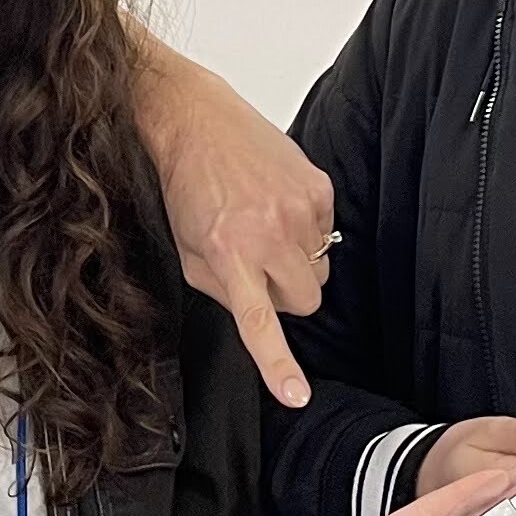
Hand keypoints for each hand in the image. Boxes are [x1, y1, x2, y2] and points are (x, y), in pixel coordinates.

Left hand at [130, 32, 334, 409]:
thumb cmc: (187, 185)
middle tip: (259, 268)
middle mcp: (269, 231)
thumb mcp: (188, 250)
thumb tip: (258, 314)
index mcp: (229, 252)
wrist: (198, 121)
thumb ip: (223, 291)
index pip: (260, 321)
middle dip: (287, 295)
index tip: (297, 394)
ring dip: (297, 261)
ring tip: (265, 229)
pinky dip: (307, 228)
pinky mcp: (319, 186)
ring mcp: (299, 207)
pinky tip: (277, 205)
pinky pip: (329, 231)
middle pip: (307, 299)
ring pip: (320, 268)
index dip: (279, 363)